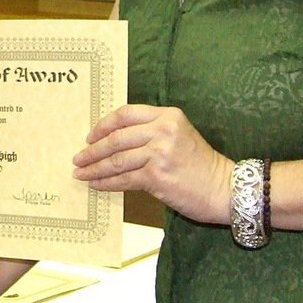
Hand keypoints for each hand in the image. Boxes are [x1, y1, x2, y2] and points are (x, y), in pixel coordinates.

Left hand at [72, 104, 233, 224]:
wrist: (224, 188)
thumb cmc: (201, 164)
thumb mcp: (179, 135)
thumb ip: (151, 132)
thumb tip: (113, 141)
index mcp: (167, 115)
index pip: (126, 114)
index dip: (103, 125)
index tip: (90, 137)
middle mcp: (162, 130)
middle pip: (117, 137)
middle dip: (92, 150)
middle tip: (78, 158)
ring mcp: (159, 152)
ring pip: (117, 159)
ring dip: (95, 168)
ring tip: (80, 173)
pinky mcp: (157, 175)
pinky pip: (124, 179)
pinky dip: (107, 182)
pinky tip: (96, 184)